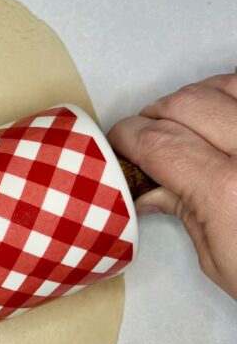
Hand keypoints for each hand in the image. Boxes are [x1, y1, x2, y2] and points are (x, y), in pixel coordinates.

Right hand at [108, 72, 236, 299]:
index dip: (128, 138)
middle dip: (157, 114)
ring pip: (225, 83)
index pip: (158, 142)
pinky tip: (228, 115)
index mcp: (227, 191)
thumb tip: (151, 187)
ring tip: (189, 123)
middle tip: (148, 136)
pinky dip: (232, 93)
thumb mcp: (220, 260)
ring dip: (197, 98)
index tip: (118, 144)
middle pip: (186, 103)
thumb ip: (184, 211)